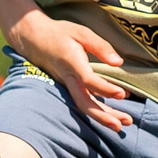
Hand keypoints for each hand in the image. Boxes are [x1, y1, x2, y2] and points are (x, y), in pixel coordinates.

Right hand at [10, 12, 134, 133]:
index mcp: (72, 63)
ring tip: (121, 125)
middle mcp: (67, 78)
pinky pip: (82, 101)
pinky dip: (97, 109)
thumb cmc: (60, 33)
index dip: (105, 89)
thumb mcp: (82, 32)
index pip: (88, 81)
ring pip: (83, 105)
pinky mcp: (68, 87)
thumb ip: (101, 46)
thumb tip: (118, 62)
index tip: (123, 94)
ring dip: (102, 117)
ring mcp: (66, 85)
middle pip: (84, 102)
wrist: (33, 38)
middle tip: (124, 123)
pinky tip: (112, 113)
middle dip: (104, 115)